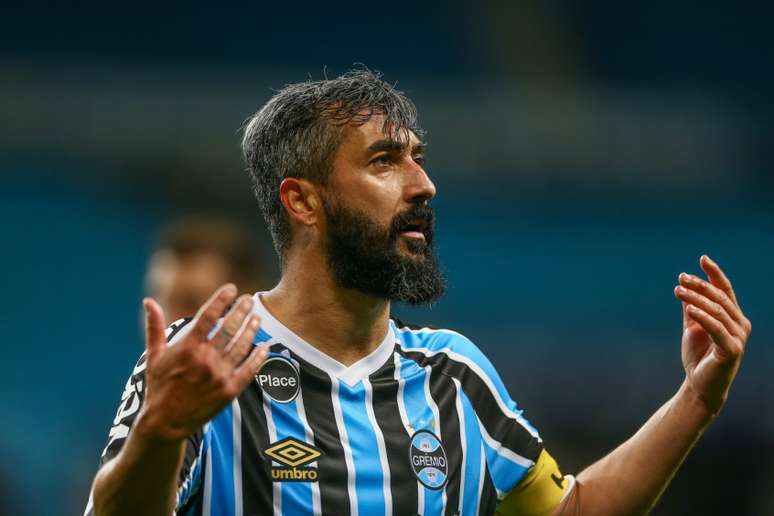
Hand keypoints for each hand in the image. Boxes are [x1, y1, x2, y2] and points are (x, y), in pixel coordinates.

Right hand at [136, 284, 266, 441]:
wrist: (165, 423)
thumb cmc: (159, 386)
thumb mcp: (154, 356)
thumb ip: (155, 327)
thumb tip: (148, 301)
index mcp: (187, 348)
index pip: (208, 316)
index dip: (222, 299)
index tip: (232, 288)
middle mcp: (205, 359)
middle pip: (230, 328)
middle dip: (242, 310)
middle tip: (250, 299)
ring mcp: (219, 375)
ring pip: (242, 346)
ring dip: (252, 329)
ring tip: (257, 318)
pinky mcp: (229, 391)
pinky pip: (249, 370)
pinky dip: (258, 357)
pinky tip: (264, 347)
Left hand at [674, 255, 750, 414]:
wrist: (699, 383)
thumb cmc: (698, 355)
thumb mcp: (692, 326)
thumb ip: (691, 308)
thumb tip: (684, 285)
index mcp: (733, 317)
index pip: (726, 290)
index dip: (715, 274)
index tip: (703, 258)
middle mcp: (740, 324)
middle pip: (720, 297)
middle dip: (701, 285)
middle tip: (681, 278)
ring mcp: (739, 337)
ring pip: (717, 310)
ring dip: (697, 298)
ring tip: (678, 290)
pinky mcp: (732, 350)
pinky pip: (716, 328)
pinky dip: (703, 316)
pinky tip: (689, 307)